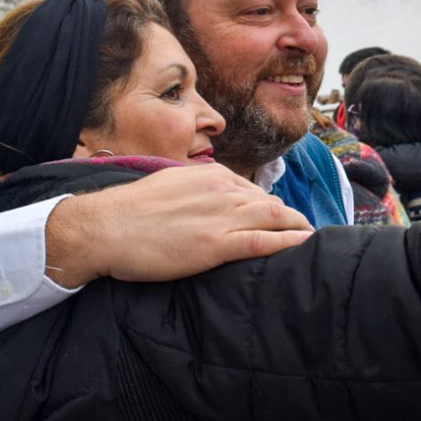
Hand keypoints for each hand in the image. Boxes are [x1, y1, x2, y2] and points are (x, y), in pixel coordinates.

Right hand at [44, 163, 313, 287]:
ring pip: (275, 219)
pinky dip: (288, 243)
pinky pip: (264, 241)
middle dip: (292, 219)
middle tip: (307, 233)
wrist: (106, 227)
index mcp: (212, 176)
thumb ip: (195, 191)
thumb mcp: (170, 186)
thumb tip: (206, 202)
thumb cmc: (131, 211)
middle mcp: (223, 191)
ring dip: (298, 230)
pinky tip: (305, 245)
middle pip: (270, 205)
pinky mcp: (217, 244)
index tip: (283, 220)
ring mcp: (222, 216)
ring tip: (314, 241)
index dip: (272, 209)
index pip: (253, 192)